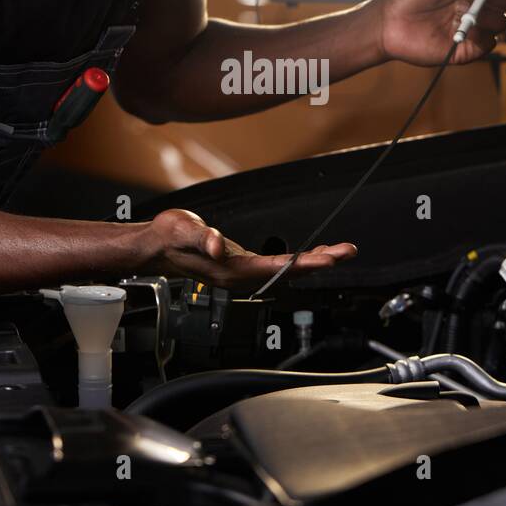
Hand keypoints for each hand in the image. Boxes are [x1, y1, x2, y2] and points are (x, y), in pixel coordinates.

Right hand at [139, 209, 355, 292]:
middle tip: (347, 251)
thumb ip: (203, 238)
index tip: (330, 257)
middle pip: (289, 272)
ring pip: (286, 271)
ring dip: (313, 262)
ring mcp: (243, 271)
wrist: (157, 245)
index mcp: (233, 269)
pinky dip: (297, 260)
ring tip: (337, 252)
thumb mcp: (185, 231)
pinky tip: (308, 254)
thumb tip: (218, 245)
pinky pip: (277, 266)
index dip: (307, 263)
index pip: (279, 267)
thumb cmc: (170, 237)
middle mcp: (242, 274)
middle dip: (320, 262)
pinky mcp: (242, 265)